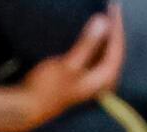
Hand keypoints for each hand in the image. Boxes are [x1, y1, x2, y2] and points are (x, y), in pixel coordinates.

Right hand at [0, 6, 123, 131]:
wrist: (29, 107)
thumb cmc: (48, 88)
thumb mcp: (69, 64)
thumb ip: (87, 43)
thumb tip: (103, 22)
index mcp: (104, 79)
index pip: (117, 48)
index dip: (116, 26)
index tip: (113, 8)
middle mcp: (102, 82)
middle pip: (113, 50)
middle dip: (113, 29)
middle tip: (111, 8)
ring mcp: (93, 81)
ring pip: (104, 53)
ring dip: (104, 35)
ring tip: (104, 15)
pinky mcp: (82, 79)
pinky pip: (95, 57)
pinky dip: (95, 43)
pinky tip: (92, 33)